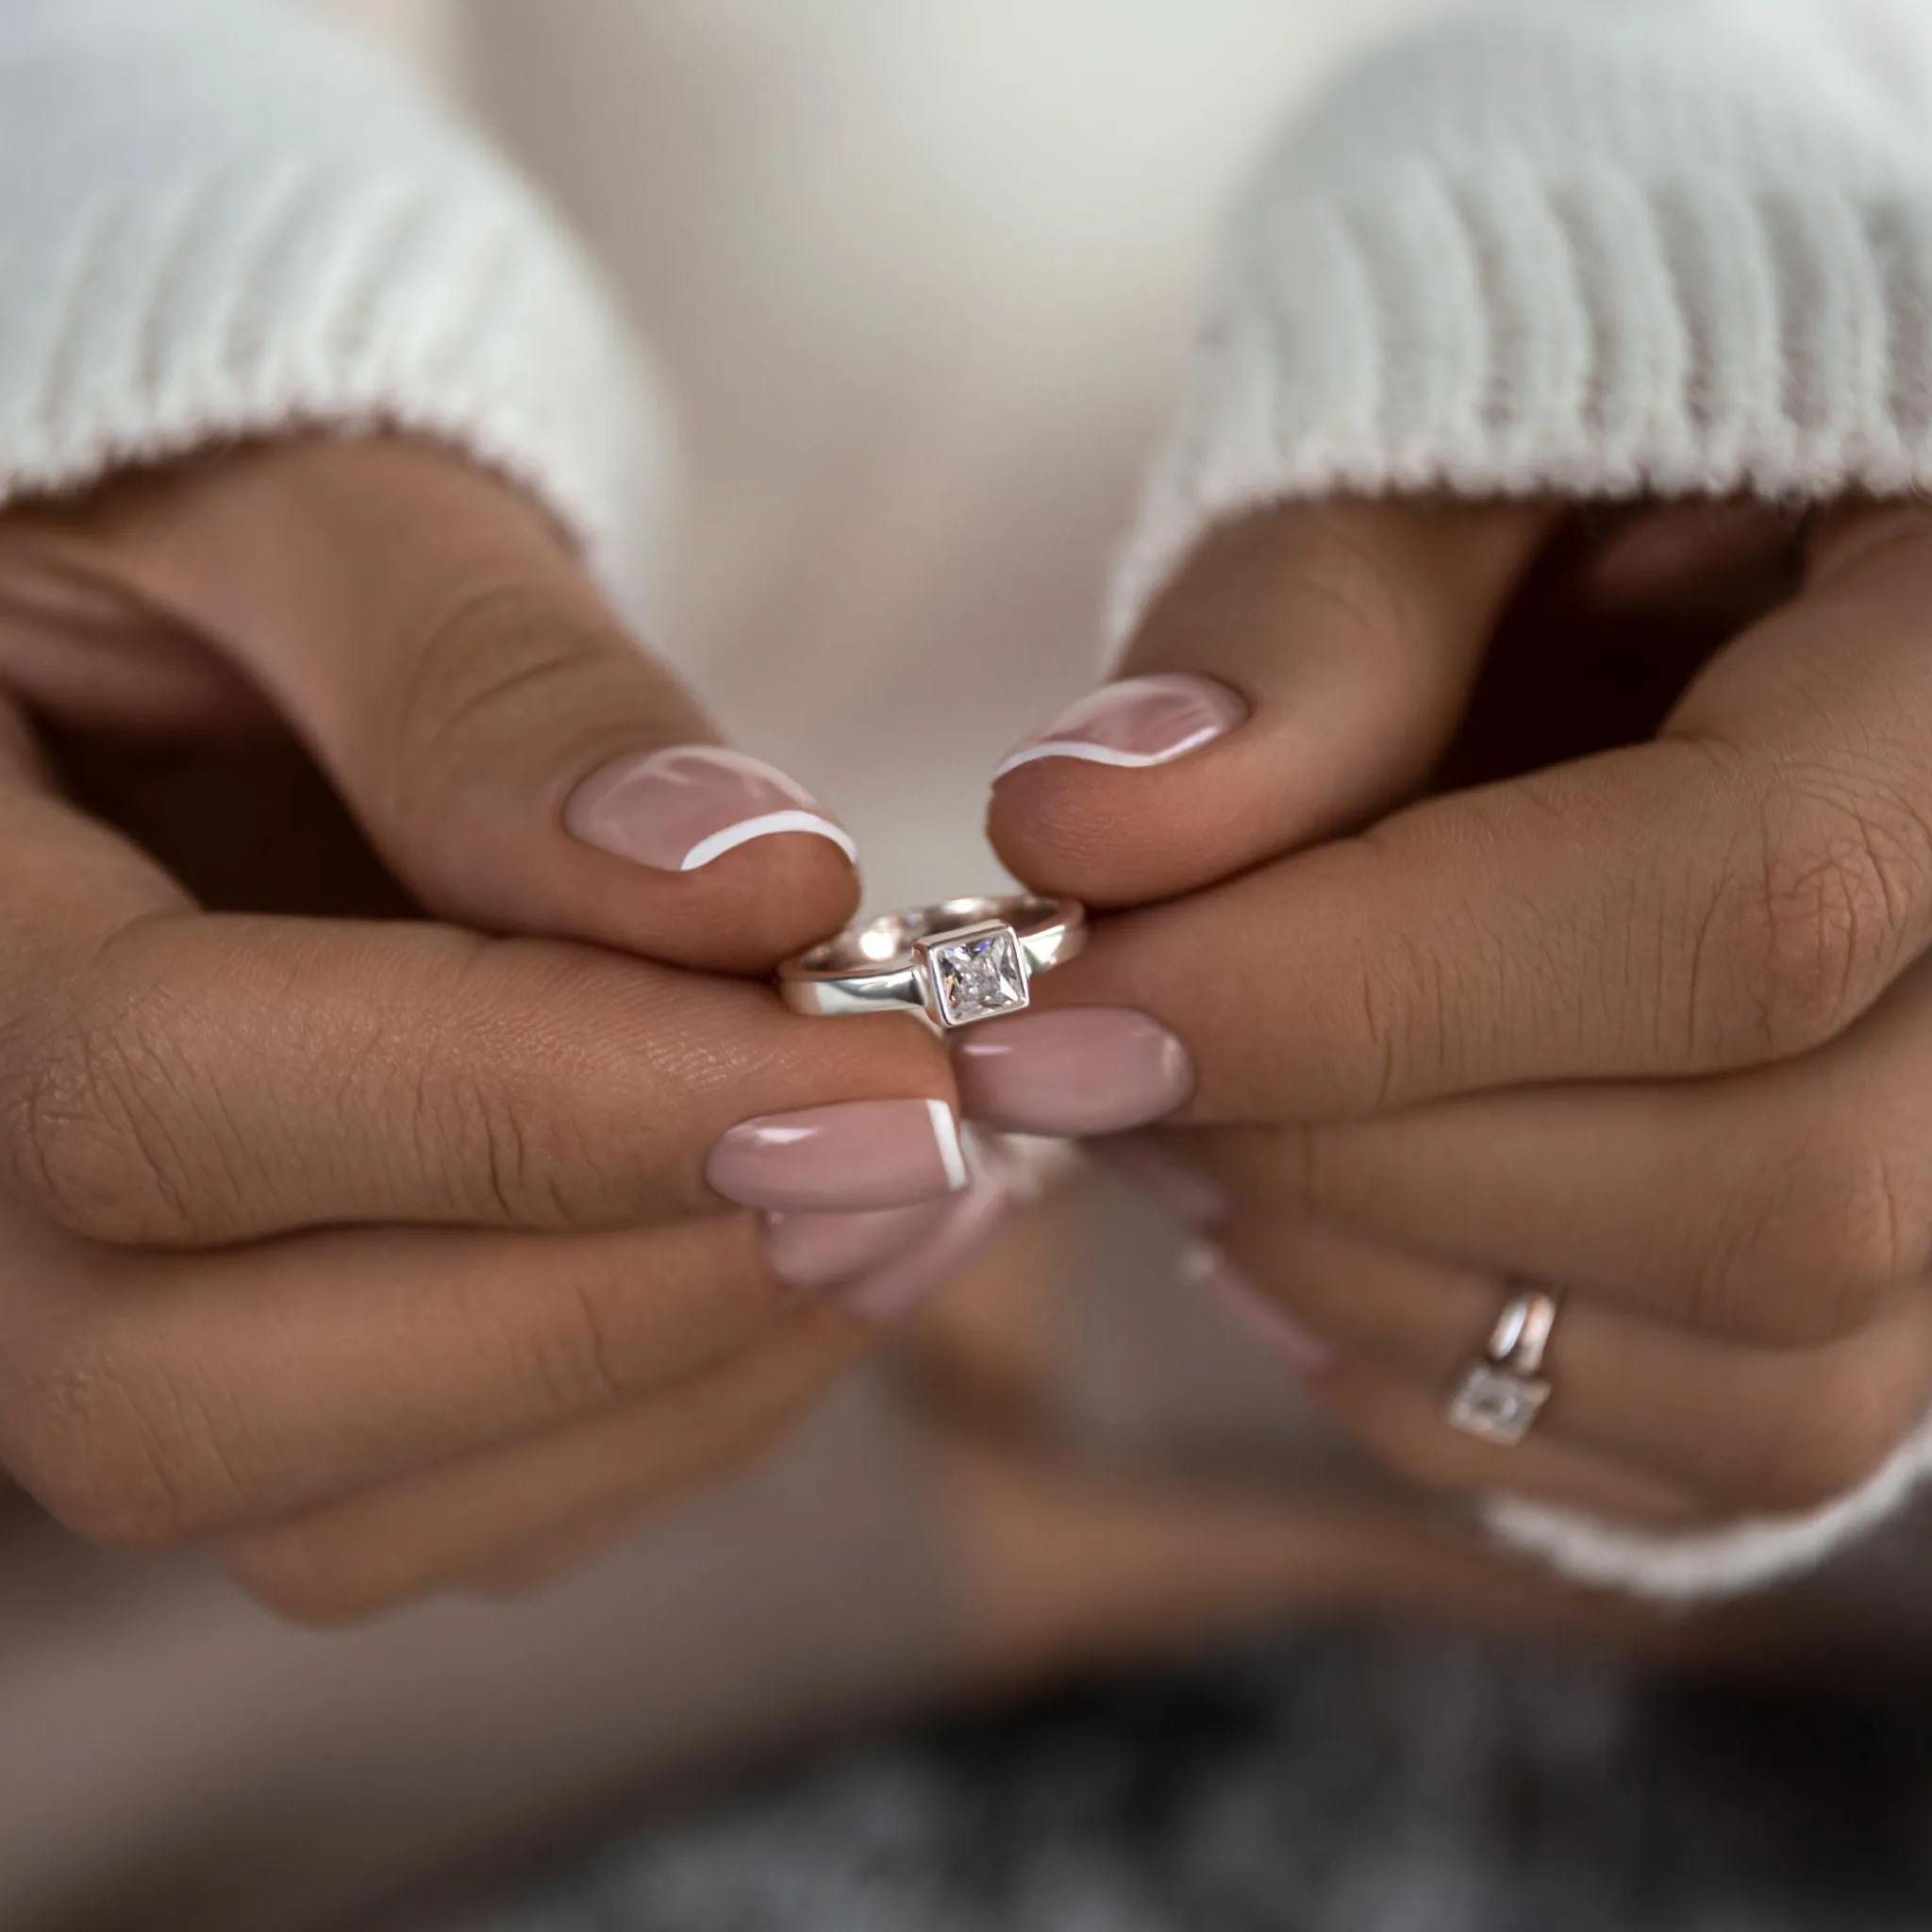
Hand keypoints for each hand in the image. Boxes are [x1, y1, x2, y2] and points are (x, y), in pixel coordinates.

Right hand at [0, 435, 1006, 1621]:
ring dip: (678, 1375)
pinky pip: (453, 1511)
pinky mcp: (261, 1384)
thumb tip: (749, 884)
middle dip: (616, 1289)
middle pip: (201, 1389)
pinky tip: (843, 1247)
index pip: (158, 1093)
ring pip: (342, 1514)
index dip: (539, 1107)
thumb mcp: (335, 507)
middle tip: (910, 1143)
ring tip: (917, 1189)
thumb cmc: (236, 528)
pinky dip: (678, 1411)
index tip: (870, 1060)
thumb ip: (494, 681)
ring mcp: (95, 1321)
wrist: (217, 651)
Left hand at [962, 495, 1931, 1538]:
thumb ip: (1302, 631)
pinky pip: (1724, 1456)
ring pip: (1764, 1374)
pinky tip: (1284, 1241)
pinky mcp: (1902, 1291)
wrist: (1671, 563)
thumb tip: (1081, 831)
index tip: (1054, 1003)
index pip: (1738, 906)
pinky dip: (1462, 1388)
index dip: (1356, 990)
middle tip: (1090, 1059)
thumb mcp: (1440, 463)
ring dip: (1384, 1282)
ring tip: (1170, 1136)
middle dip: (1350, 1148)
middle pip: (1769, 1189)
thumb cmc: (1557, 477)